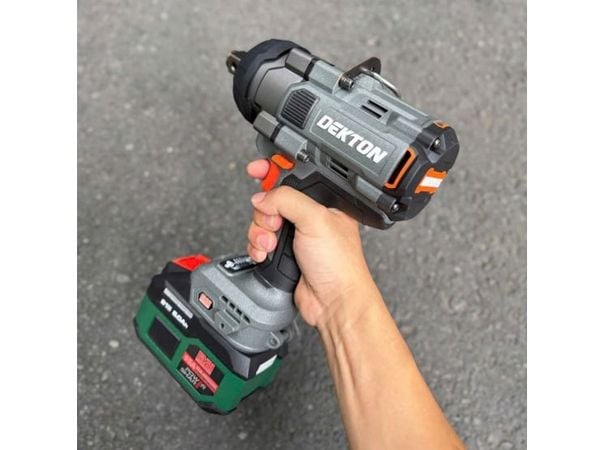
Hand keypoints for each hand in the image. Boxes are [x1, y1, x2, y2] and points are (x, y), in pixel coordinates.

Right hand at [246, 159, 376, 327]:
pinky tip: (265, 254)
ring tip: (271, 244)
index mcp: (324, 201)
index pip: (295, 175)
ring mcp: (295, 235)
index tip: (256, 169)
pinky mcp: (283, 253)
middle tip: (275, 223)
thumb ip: (286, 199)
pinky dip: (257, 246)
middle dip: (265, 211)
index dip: (274, 168)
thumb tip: (262, 197)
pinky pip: (259, 241)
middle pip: (271, 198)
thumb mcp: (315, 219)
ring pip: (262, 220)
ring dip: (260, 232)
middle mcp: (309, 216)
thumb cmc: (340, 264)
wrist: (333, 302)